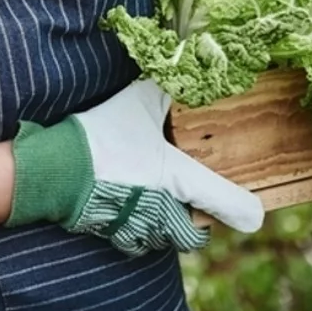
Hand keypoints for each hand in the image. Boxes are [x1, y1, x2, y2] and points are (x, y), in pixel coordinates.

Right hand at [6, 79, 263, 255]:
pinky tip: (129, 206)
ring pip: (168, 238)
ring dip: (168, 225)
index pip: (224, 201)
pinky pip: (139, 241)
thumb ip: (162, 91)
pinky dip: (141, 230)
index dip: (243, 209)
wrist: (55, 170)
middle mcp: (166, 212)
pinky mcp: (118, 237)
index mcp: (177, 179)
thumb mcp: (135, 104)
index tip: (256, 213)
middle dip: (197, 220)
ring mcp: (142, 229)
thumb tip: (181, 69)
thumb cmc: (101, 138)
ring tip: (157, 200)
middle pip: (196, 232)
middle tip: (192, 200)